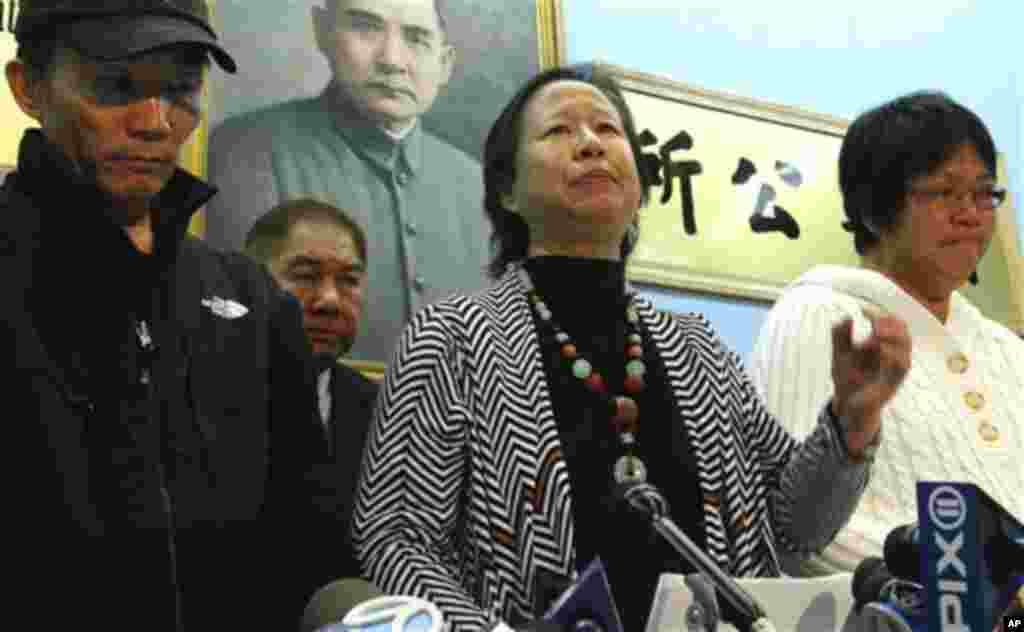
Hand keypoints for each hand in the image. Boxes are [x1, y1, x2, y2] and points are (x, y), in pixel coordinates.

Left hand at [831, 308, 910, 455]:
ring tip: (876, 331)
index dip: (880, 314)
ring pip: (906, 348)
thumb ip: (839, 336)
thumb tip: (846, 317)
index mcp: (882, 346)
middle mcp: (892, 356)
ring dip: (894, 336)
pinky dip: (894, 355)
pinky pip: (901, 367)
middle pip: (904, 332)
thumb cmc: (847, 379)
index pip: (891, 324)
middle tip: (873, 321)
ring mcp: (894, 370)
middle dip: (891, 322)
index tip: (863, 311)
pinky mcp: (892, 383)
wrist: (846, 407)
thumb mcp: (839, 355)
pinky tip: (880, 348)